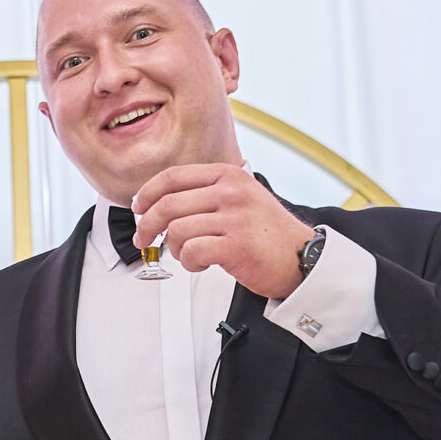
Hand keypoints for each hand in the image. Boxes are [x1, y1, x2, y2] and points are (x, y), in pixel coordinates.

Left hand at [133, 164, 317, 300]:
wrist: (303, 257)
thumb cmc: (268, 232)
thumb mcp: (241, 196)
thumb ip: (207, 193)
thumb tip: (161, 203)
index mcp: (228, 175)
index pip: (172, 176)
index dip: (147, 193)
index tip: (137, 208)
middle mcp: (230, 192)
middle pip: (167, 204)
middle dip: (146, 225)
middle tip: (143, 239)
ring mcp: (234, 217)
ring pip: (177, 230)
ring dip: (174, 248)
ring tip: (187, 255)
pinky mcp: (236, 245)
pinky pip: (192, 252)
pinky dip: (189, 262)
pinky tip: (200, 264)